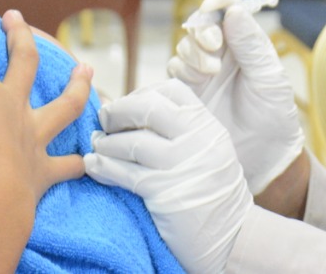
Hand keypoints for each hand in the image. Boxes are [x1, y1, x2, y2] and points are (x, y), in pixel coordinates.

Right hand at [0, 8, 92, 219]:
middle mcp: (16, 106)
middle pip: (25, 62)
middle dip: (20, 35)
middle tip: (16, 18)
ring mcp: (34, 136)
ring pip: (64, 106)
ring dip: (77, 86)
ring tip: (86, 69)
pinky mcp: (43, 169)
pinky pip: (66, 165)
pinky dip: (76, 162)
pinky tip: (85, 160)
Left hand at [84, 79, 252, 273]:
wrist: (232, 235)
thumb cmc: (211, 190)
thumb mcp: (208, 148)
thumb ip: (181, 128)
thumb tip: (132, 109)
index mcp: (207, 124)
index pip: (170, 91)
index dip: (141, 93)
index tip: (126, 104)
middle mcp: (198, 139)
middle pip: (147, 108)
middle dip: (118, 111)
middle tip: (103, 118)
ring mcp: (182, 164)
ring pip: (133, 142)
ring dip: (106, 142)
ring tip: (96, 144)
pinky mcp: (164, 192)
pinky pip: (125, 173)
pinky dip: (103, 167)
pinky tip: (93, 165)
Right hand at [168, 0, 304, 193]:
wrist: (263, 161)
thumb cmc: (274, 118)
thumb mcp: (269, 79)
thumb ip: (251, 45)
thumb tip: (235, 10)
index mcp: (244, 43)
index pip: (226, 10)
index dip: (218, 1)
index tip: (216, 5)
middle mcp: (221, 54)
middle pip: (200, 25)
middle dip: (203, 30)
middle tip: (215, 48)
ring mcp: (202, 74)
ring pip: (184, 46)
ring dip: (194, 52)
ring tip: (210, 73)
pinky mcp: (185, 94)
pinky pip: (173, 71)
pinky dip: (181, 70)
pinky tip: (195, 83)